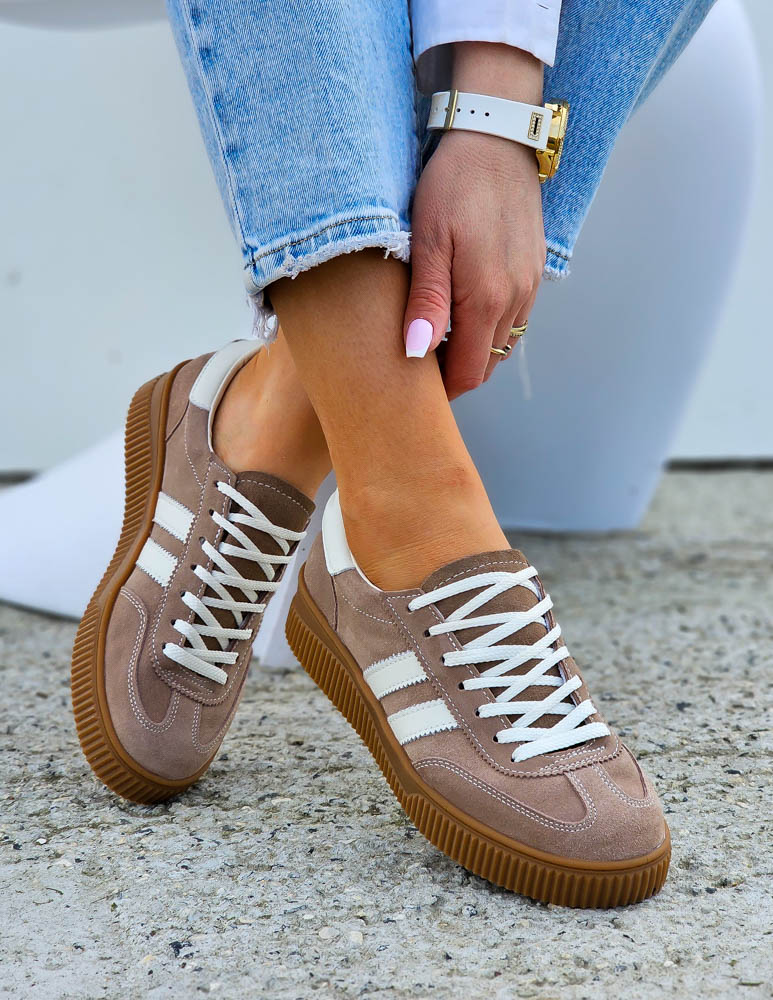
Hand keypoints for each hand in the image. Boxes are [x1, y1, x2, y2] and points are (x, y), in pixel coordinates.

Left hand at [403, 45, 546, 398]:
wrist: (495, 136)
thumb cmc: (453, 184)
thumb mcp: (427, 240)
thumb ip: (426, 301)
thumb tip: (416, 353)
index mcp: (487, 298)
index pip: (469, 371)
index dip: (443, 387)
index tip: (414, 385)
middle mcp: (516, 299)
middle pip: (488, 364)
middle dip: (457, 373)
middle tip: (419, 363)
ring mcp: (529, 286)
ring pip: (503, 344)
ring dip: (474, 351)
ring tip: (438, 338)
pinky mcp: (533, 270)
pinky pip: (514, 319)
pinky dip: (490, 329)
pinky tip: (463, 311)